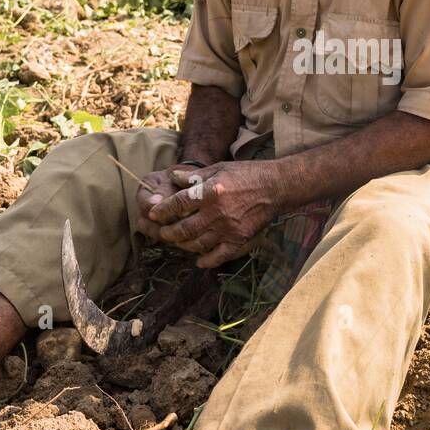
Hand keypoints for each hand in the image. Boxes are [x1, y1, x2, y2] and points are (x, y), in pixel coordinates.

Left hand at [147, 161, 282, 267]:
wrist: (275, 187)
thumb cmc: (246, 174)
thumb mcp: (218, 169)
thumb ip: (194, 176)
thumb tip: (173, 177)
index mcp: (210, 192)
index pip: (178, 204)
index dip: (163, 210)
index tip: (153, 214)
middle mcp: (217, 212)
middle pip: (184, 229)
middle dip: (168, 233)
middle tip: (161, 233)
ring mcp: (228, 228)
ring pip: (197, 244)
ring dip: (183, 246)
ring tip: (177, 243)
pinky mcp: (239, 239)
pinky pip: (218, 256)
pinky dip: (206, 261)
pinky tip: (199, 261)